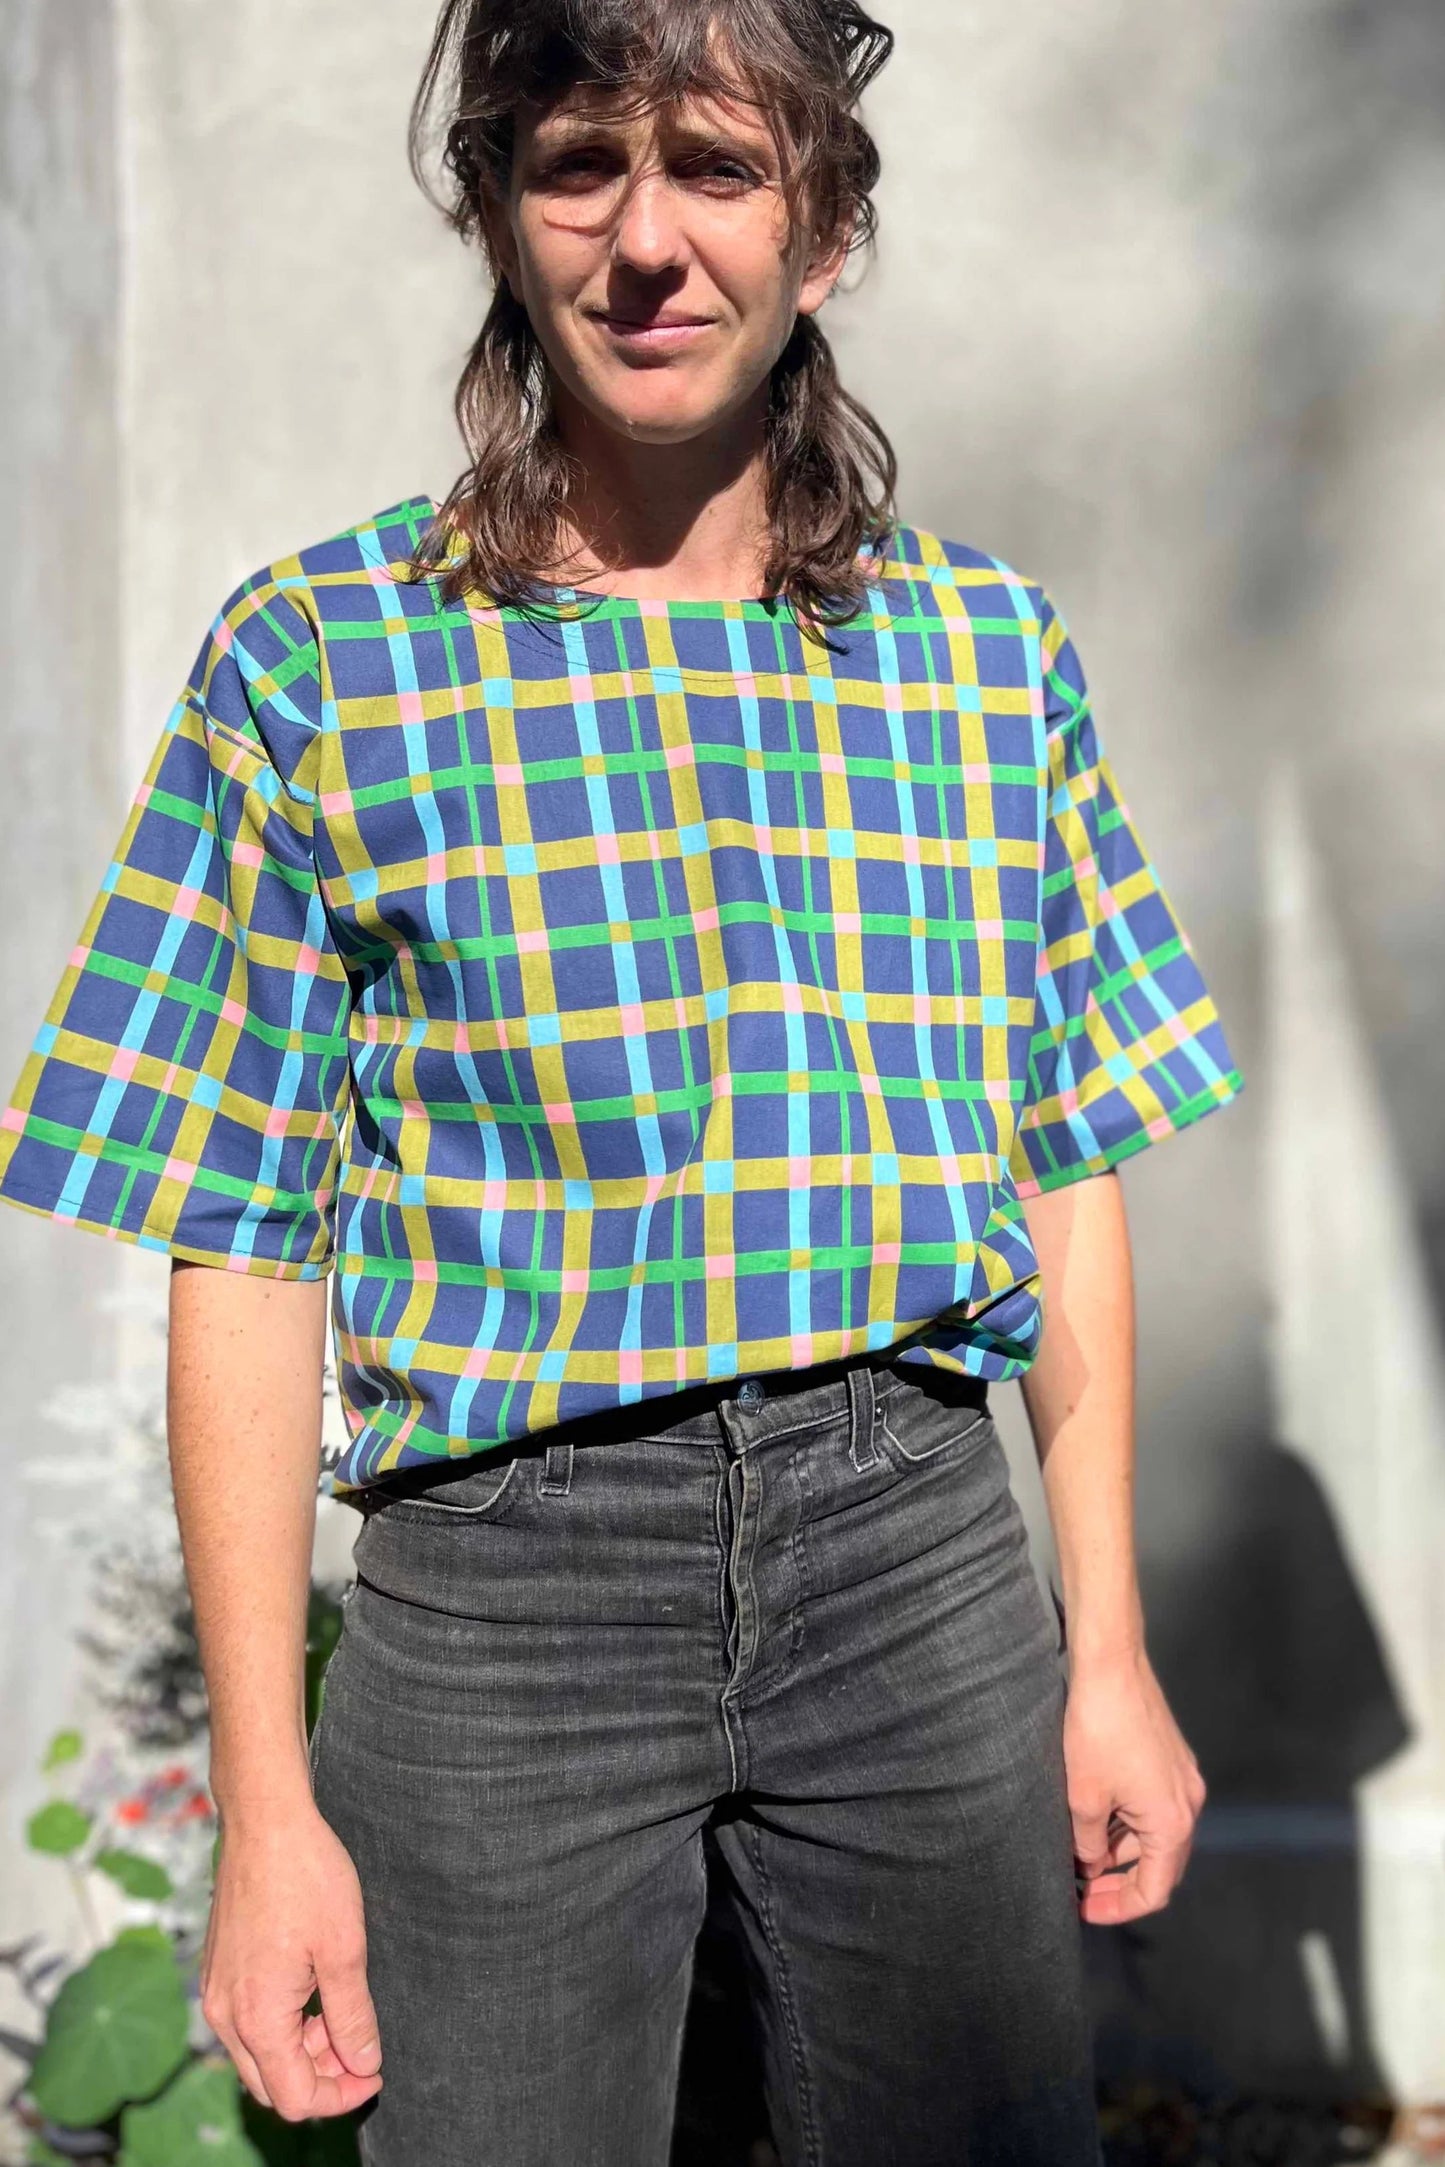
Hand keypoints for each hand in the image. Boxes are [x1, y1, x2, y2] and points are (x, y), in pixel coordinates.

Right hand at [200, 1803, 382, 2119]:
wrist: (264, 1821)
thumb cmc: (306, 1876)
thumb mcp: (344, 1949)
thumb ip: (353, 2017)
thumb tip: (364, 2064)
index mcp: (257, 2017)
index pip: (295, 2097)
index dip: (341, 2096)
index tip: (375, 2073)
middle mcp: (226, 2015)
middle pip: (272, 2086)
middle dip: (321, 2078)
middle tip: (361, 2047)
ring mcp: (216, 1993)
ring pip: (259, 2057)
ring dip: (302, 2052)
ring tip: (341, 2014)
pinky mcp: (217, 1972)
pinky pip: (247, 2024)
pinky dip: (282, 2026)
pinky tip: (313, 1993)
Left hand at [1063, 1647, 1205, 1925]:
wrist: (1112, 1665)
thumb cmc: (1097, 1730)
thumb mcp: (1083, 1798)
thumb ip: (1089, 1844)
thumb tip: (1089, 1865)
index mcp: (1172, 1822)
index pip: (1154, 1889)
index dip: (1118, 1907)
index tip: (1084, 1909)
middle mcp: (1188, 1804)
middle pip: (1159, 1864)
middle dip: (1119, 1881)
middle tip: (1079, 1889)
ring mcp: (1183, 1779)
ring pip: (1154, 1834)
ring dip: (1121, 1849)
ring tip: (1079, 1852)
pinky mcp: (1171, 1759)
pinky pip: (1152, 1806)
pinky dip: (1127, 1821)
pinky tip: (1095, 1818)